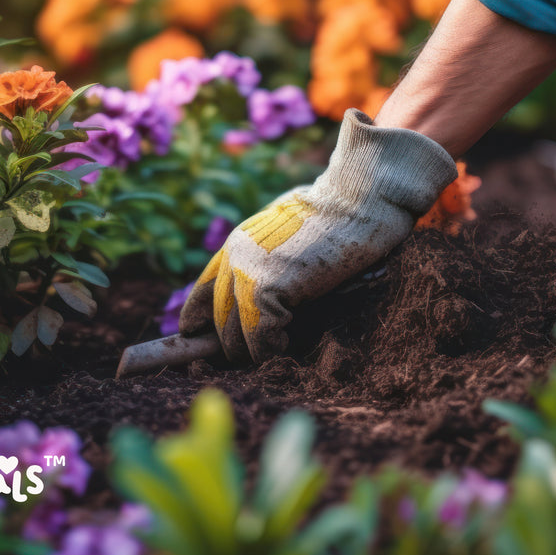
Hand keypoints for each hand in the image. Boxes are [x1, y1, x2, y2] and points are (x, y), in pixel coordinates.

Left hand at [179, 109, 456, 362]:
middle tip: (257, 354)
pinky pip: (260, 340)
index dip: (200, 323)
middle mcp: (233, 258)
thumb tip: (258, 299)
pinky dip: (273, 350)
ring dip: (254, 352)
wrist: (356, 200)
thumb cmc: (334, 217)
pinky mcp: (266, 290)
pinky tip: (290, 341)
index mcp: (235, 245)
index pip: (201, 295)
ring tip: (278, 348)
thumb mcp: (285, 236)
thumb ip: (264, 261)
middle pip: (217, 323)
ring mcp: (246, 274)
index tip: (203, 341)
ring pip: (234, 338)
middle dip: (232, 346)